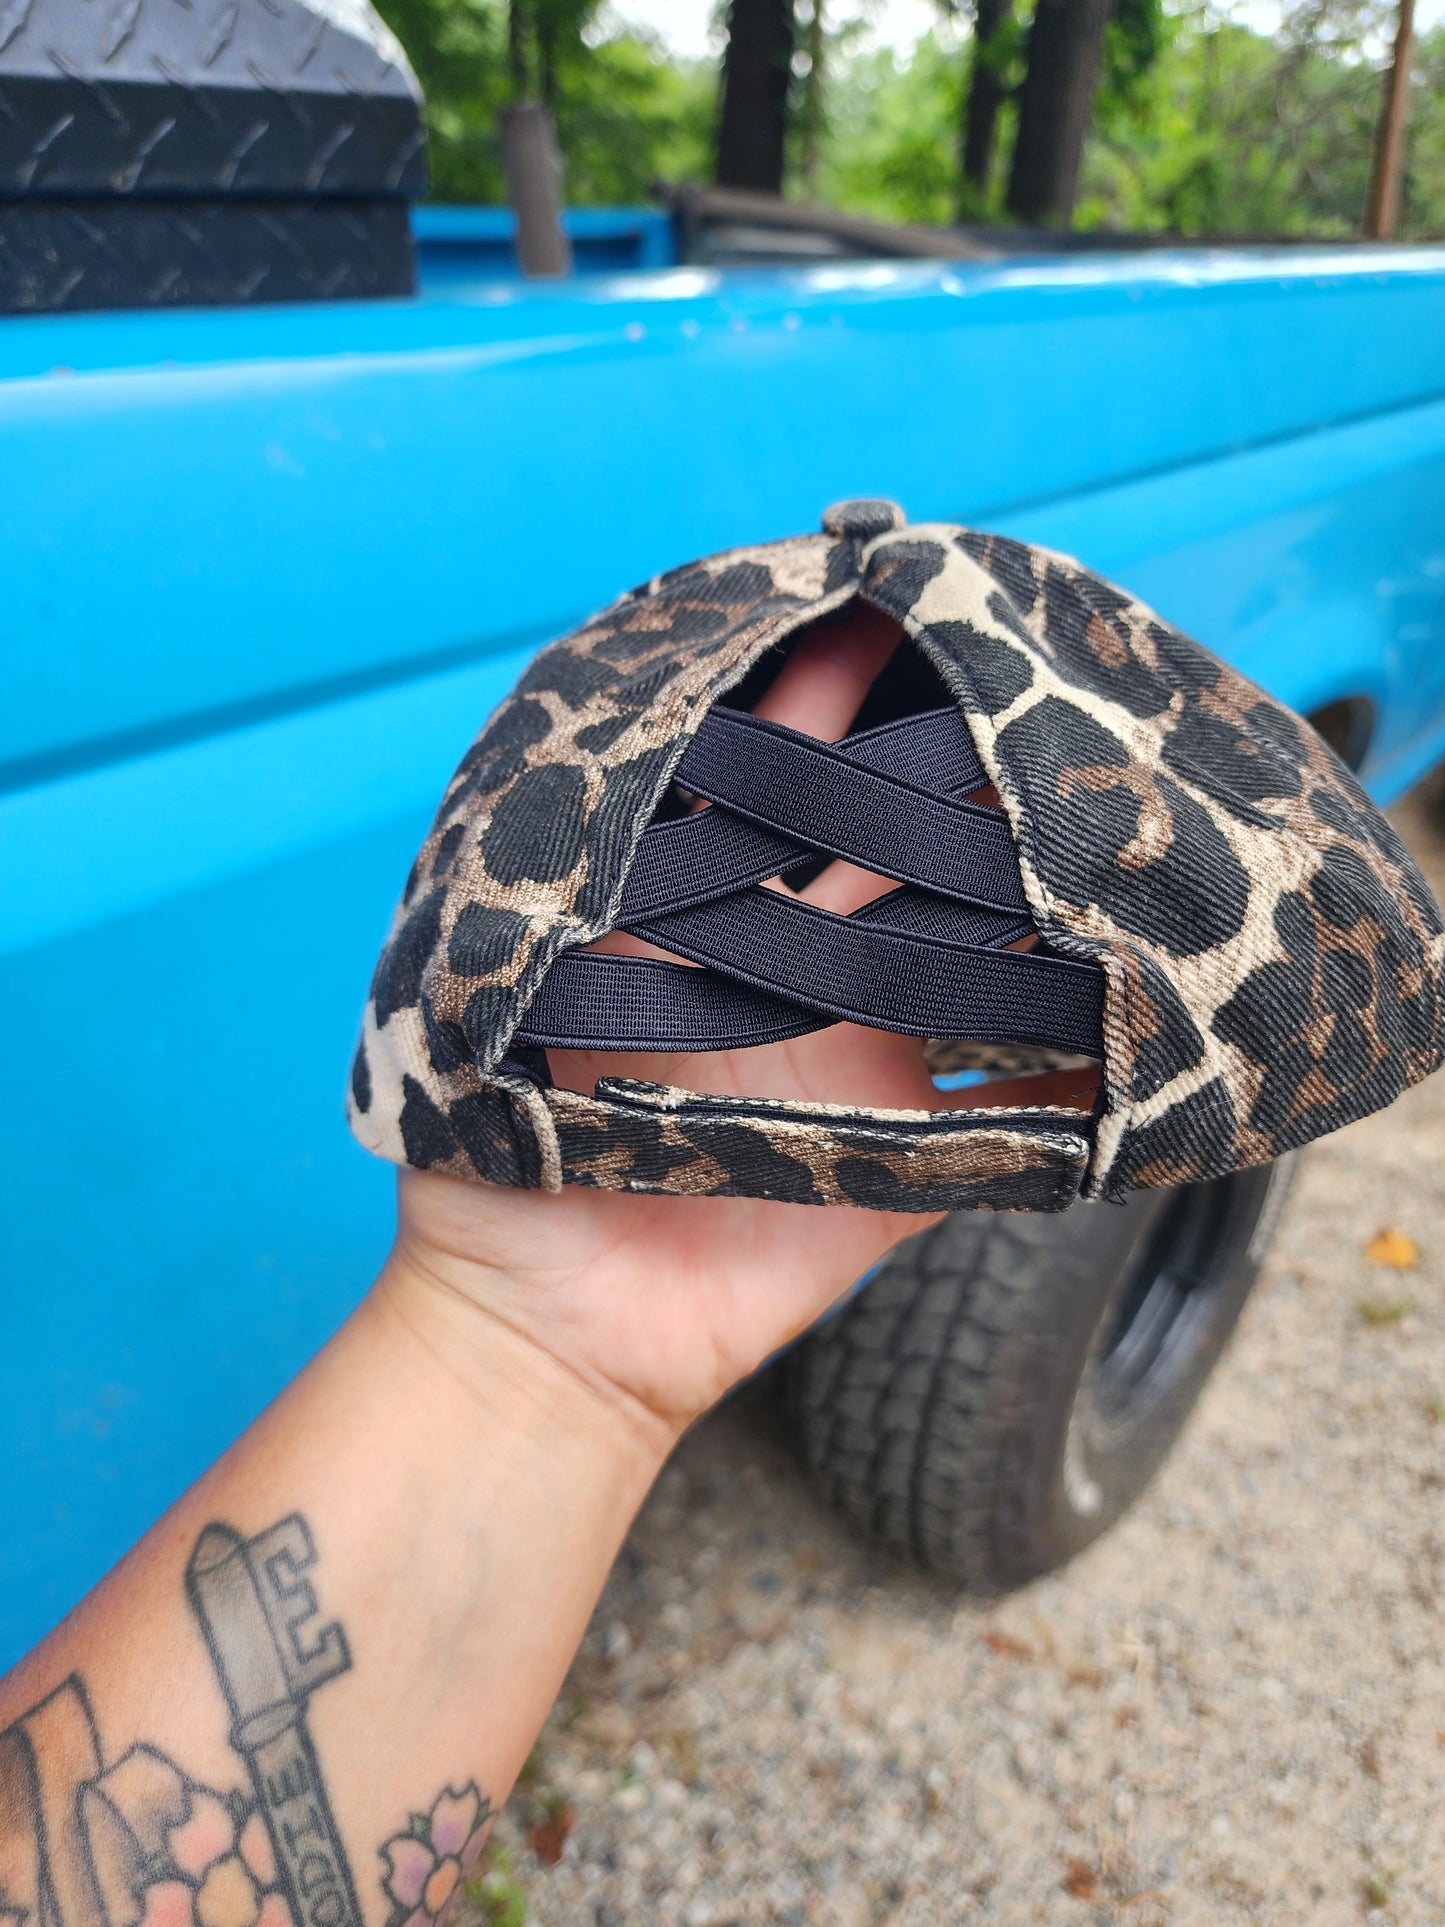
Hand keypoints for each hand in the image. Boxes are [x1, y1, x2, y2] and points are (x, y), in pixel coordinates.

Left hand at [381, 607, 1090, 1449]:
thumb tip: (627, 755)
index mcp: (700, 933)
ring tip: (1107, 839)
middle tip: (1026, 713)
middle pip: (893, 863)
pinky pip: (1010, 1123)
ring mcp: (857, 1073)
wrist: (544, 1332)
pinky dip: (1077, 1086)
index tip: (864, 618)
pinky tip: (1142, 1023)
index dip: (812, 707)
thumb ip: (580, 888)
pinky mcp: (898, 1168)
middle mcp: (792, 984)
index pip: (771, 792)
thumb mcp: (517, 997)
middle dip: (952, 787)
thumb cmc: (505, 1163)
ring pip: (971, 970)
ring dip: (1035, 915)